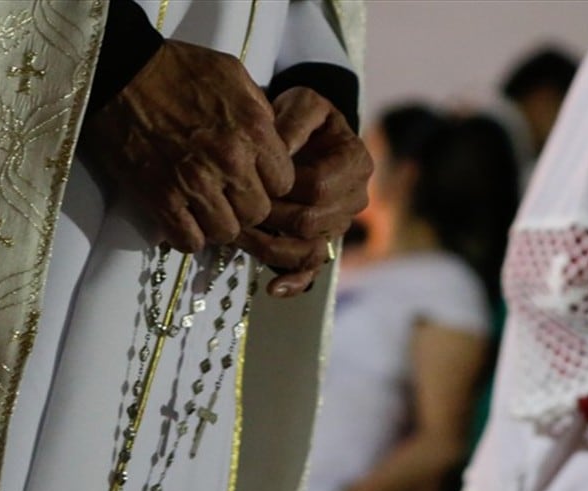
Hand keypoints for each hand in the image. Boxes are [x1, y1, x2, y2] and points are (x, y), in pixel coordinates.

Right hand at [83, 40, 294, 252]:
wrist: (121, 74)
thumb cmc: (177, 70)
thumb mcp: (233, 75)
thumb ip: (260, 111)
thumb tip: (272, 139)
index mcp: (253, 130)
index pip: (284, 183)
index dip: (270, 184)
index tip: (254, 179)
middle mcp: (230, 161)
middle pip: (257, 214)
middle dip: (245, 208)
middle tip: (228, 197)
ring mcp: (194, 183)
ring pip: (226, 233)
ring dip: (217, 225)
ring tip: (205, 210)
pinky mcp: (160, 198)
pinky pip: (188, 241)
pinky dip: (187, 236)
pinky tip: (182, 220)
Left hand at [237, 87, 371, 296]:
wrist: (298, 133)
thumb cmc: (298, 117)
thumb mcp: (300, 104)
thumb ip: (293, 121)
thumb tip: (280, 152)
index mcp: (355, 162)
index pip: (318, 186)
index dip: (283, 187)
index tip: (251, 180)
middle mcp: (353, 198)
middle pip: (311, 222)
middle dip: (269, 218)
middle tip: (232, 209)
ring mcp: (338, 225)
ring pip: (308, 249)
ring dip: (269, 247)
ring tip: (237, 236)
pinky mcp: (321, 243)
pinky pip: (312, 270)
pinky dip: (293, 282)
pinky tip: (272, 288)